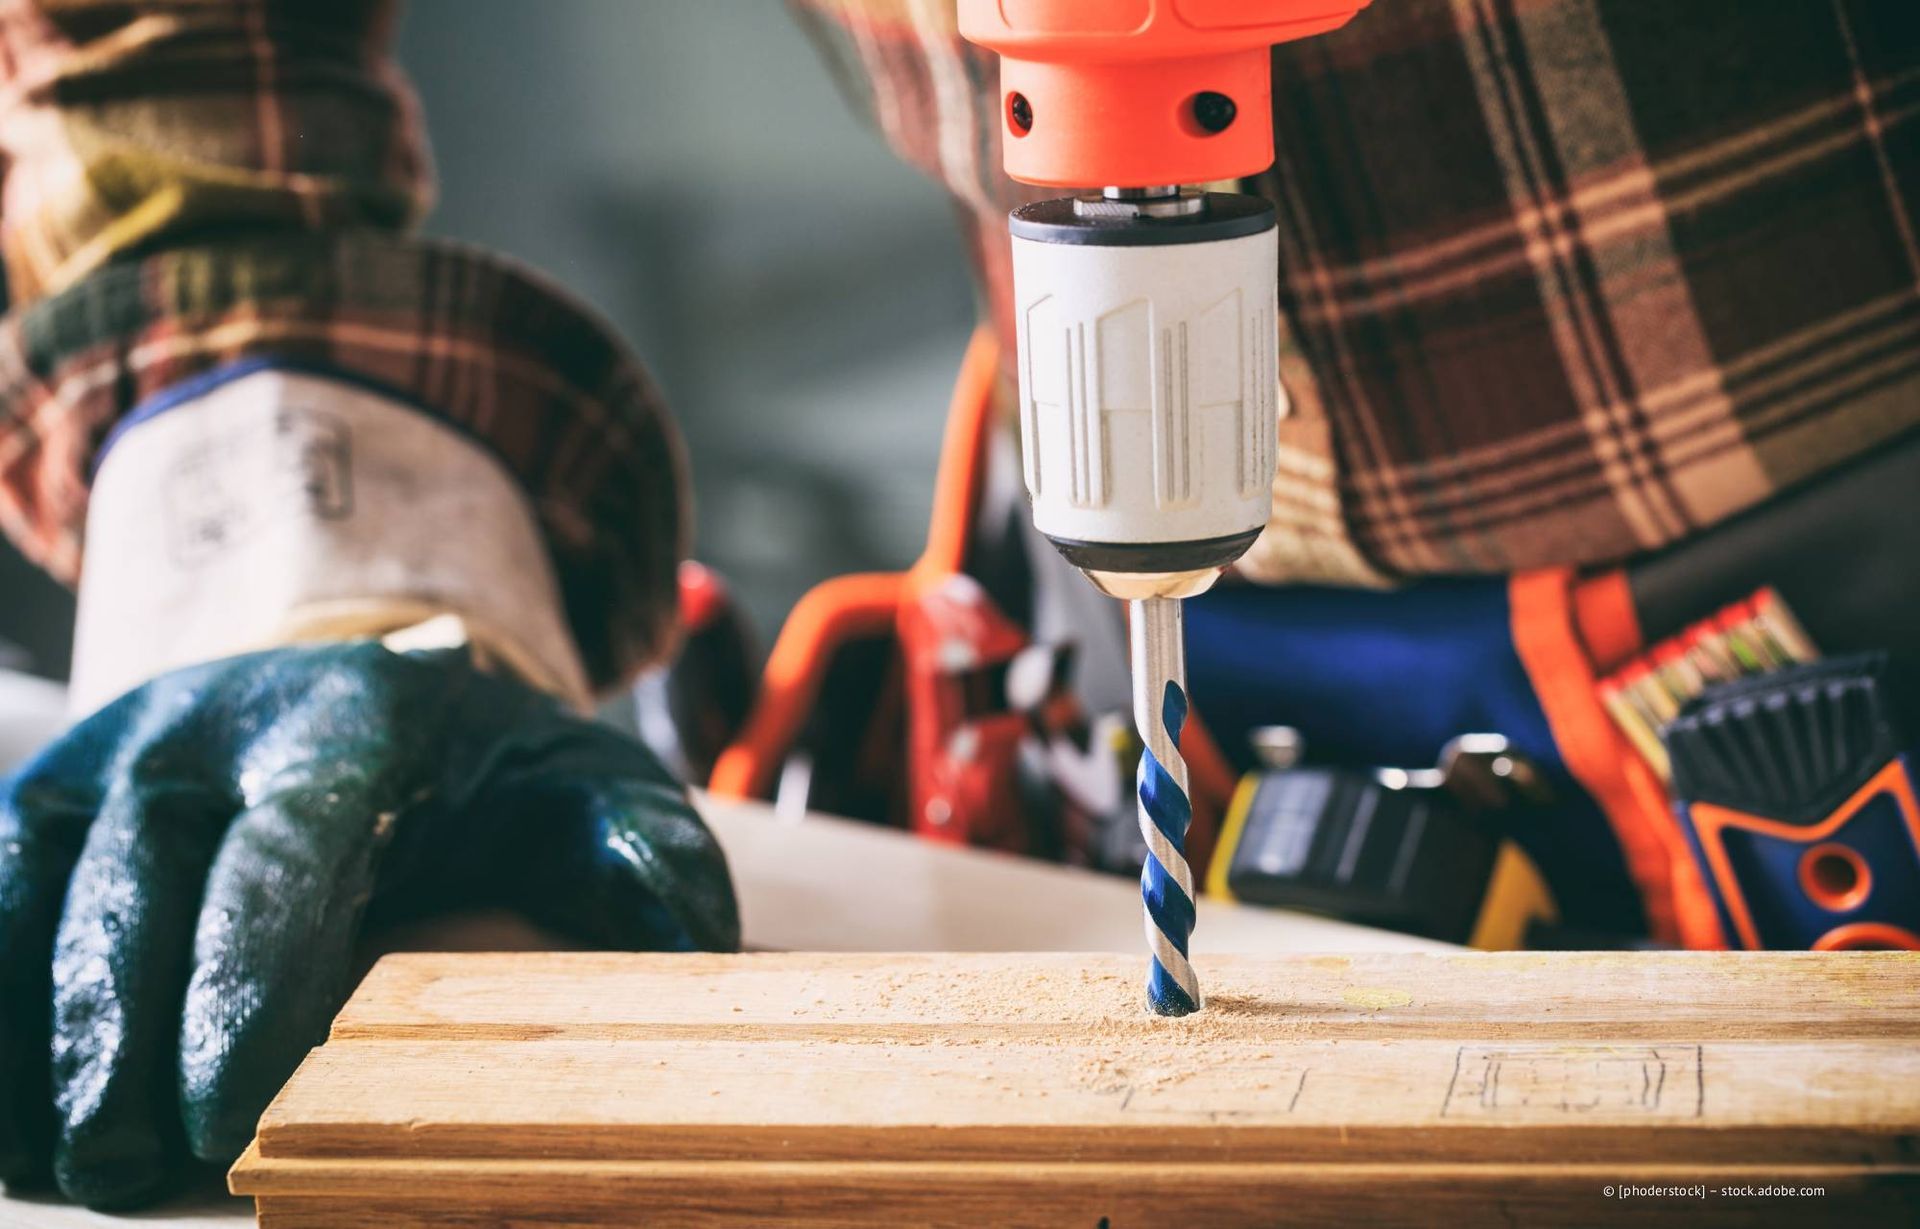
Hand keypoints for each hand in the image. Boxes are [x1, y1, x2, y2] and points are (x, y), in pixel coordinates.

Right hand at [0, 642, 737, 1208]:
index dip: (237, 982)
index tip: (218, 1109)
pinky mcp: (46, 798)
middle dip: (116, 1038)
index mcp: (343, 725)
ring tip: (55, 1162)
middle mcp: (204, 730)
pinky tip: (11, 1114)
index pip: (279, 856)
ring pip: (32, 894)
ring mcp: (109, 757)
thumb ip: (640, 847)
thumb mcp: (579, 777)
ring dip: (31, 1036)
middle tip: (124, 1167)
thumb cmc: (477, 762)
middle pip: (133, 888)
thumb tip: (690, 937)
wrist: (352, 672)